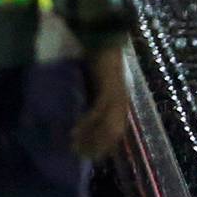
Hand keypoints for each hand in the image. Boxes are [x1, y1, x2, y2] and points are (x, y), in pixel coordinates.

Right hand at [72, 43, 128, 162]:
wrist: (104, 40)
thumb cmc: (99, 60)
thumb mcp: (98, 85)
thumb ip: (94, 98)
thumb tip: (81, 113)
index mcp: (121, 103)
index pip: (115, 132)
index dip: (104, 145)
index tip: (89, 155)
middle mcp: (121, 104)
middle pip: (113, 134)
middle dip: (97, 146)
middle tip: (79, 155)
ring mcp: (117, 98)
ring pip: (106, 127)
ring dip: (90, 138)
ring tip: (74, 146)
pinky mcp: (108, 91)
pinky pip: (97, 112)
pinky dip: (86, 124)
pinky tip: (75, 130)